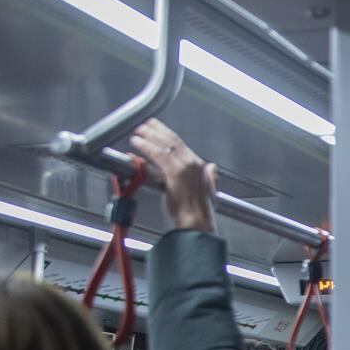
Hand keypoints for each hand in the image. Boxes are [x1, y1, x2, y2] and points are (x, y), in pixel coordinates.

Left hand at [130, 118, 217, 232]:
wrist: (197, 224)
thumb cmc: (199, 214)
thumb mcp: (210, 193)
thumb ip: (210, 178)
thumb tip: (212, 168)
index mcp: (201, 167)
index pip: (181, 145)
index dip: (167, 134)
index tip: (157, 128)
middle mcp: (194, 163)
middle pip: (173, 141)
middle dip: (157, 130)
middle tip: (146, 125)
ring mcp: (184, 167)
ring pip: (165, 145)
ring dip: (149, 136)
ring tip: (138, 133)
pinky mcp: (175, 172)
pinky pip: (158, 155)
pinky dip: (146, 147)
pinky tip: (137, 143)